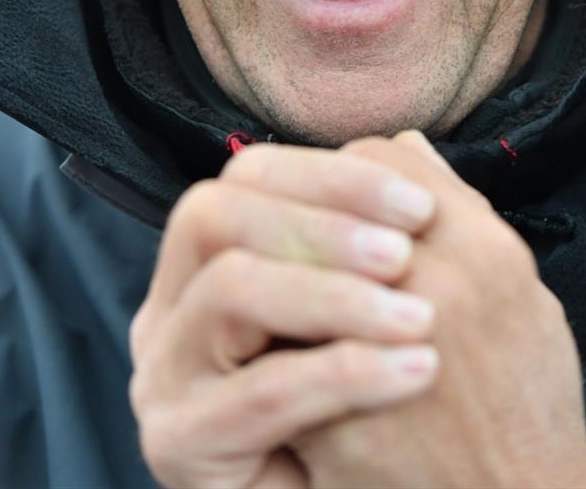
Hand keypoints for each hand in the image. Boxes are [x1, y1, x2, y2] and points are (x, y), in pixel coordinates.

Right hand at [128, 145, 439, 488]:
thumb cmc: (372, 407)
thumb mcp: (373, 303)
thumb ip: (380, 228)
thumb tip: (410, 143)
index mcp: (212, 256)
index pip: (251, 174)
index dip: (334, 176)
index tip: (422, 207)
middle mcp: (171, 302)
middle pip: (217, 213)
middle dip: (320, 224)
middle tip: (408, 252)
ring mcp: (163, 369)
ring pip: (229, 288)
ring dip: (332, 294)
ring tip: (420, 318)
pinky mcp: (176, 440)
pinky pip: (260, 390)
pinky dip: (344, 372)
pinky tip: (416, 371)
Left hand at [293, 133, 585, 488]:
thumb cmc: (525, 404)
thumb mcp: (521, 292)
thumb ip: (464, 210)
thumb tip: (407, 145)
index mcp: (480, 250)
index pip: (379, 159)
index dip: (352, 174)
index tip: (346, 201)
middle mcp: (431, 287)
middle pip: (327, 206)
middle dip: (308, 214)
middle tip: (301, 237)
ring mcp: (376, 350)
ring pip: (288, 270)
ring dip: (283, 274)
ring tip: (285, 295)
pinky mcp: (336, 418)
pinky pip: (273, 354)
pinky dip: (272, 347)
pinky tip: (279, 353)